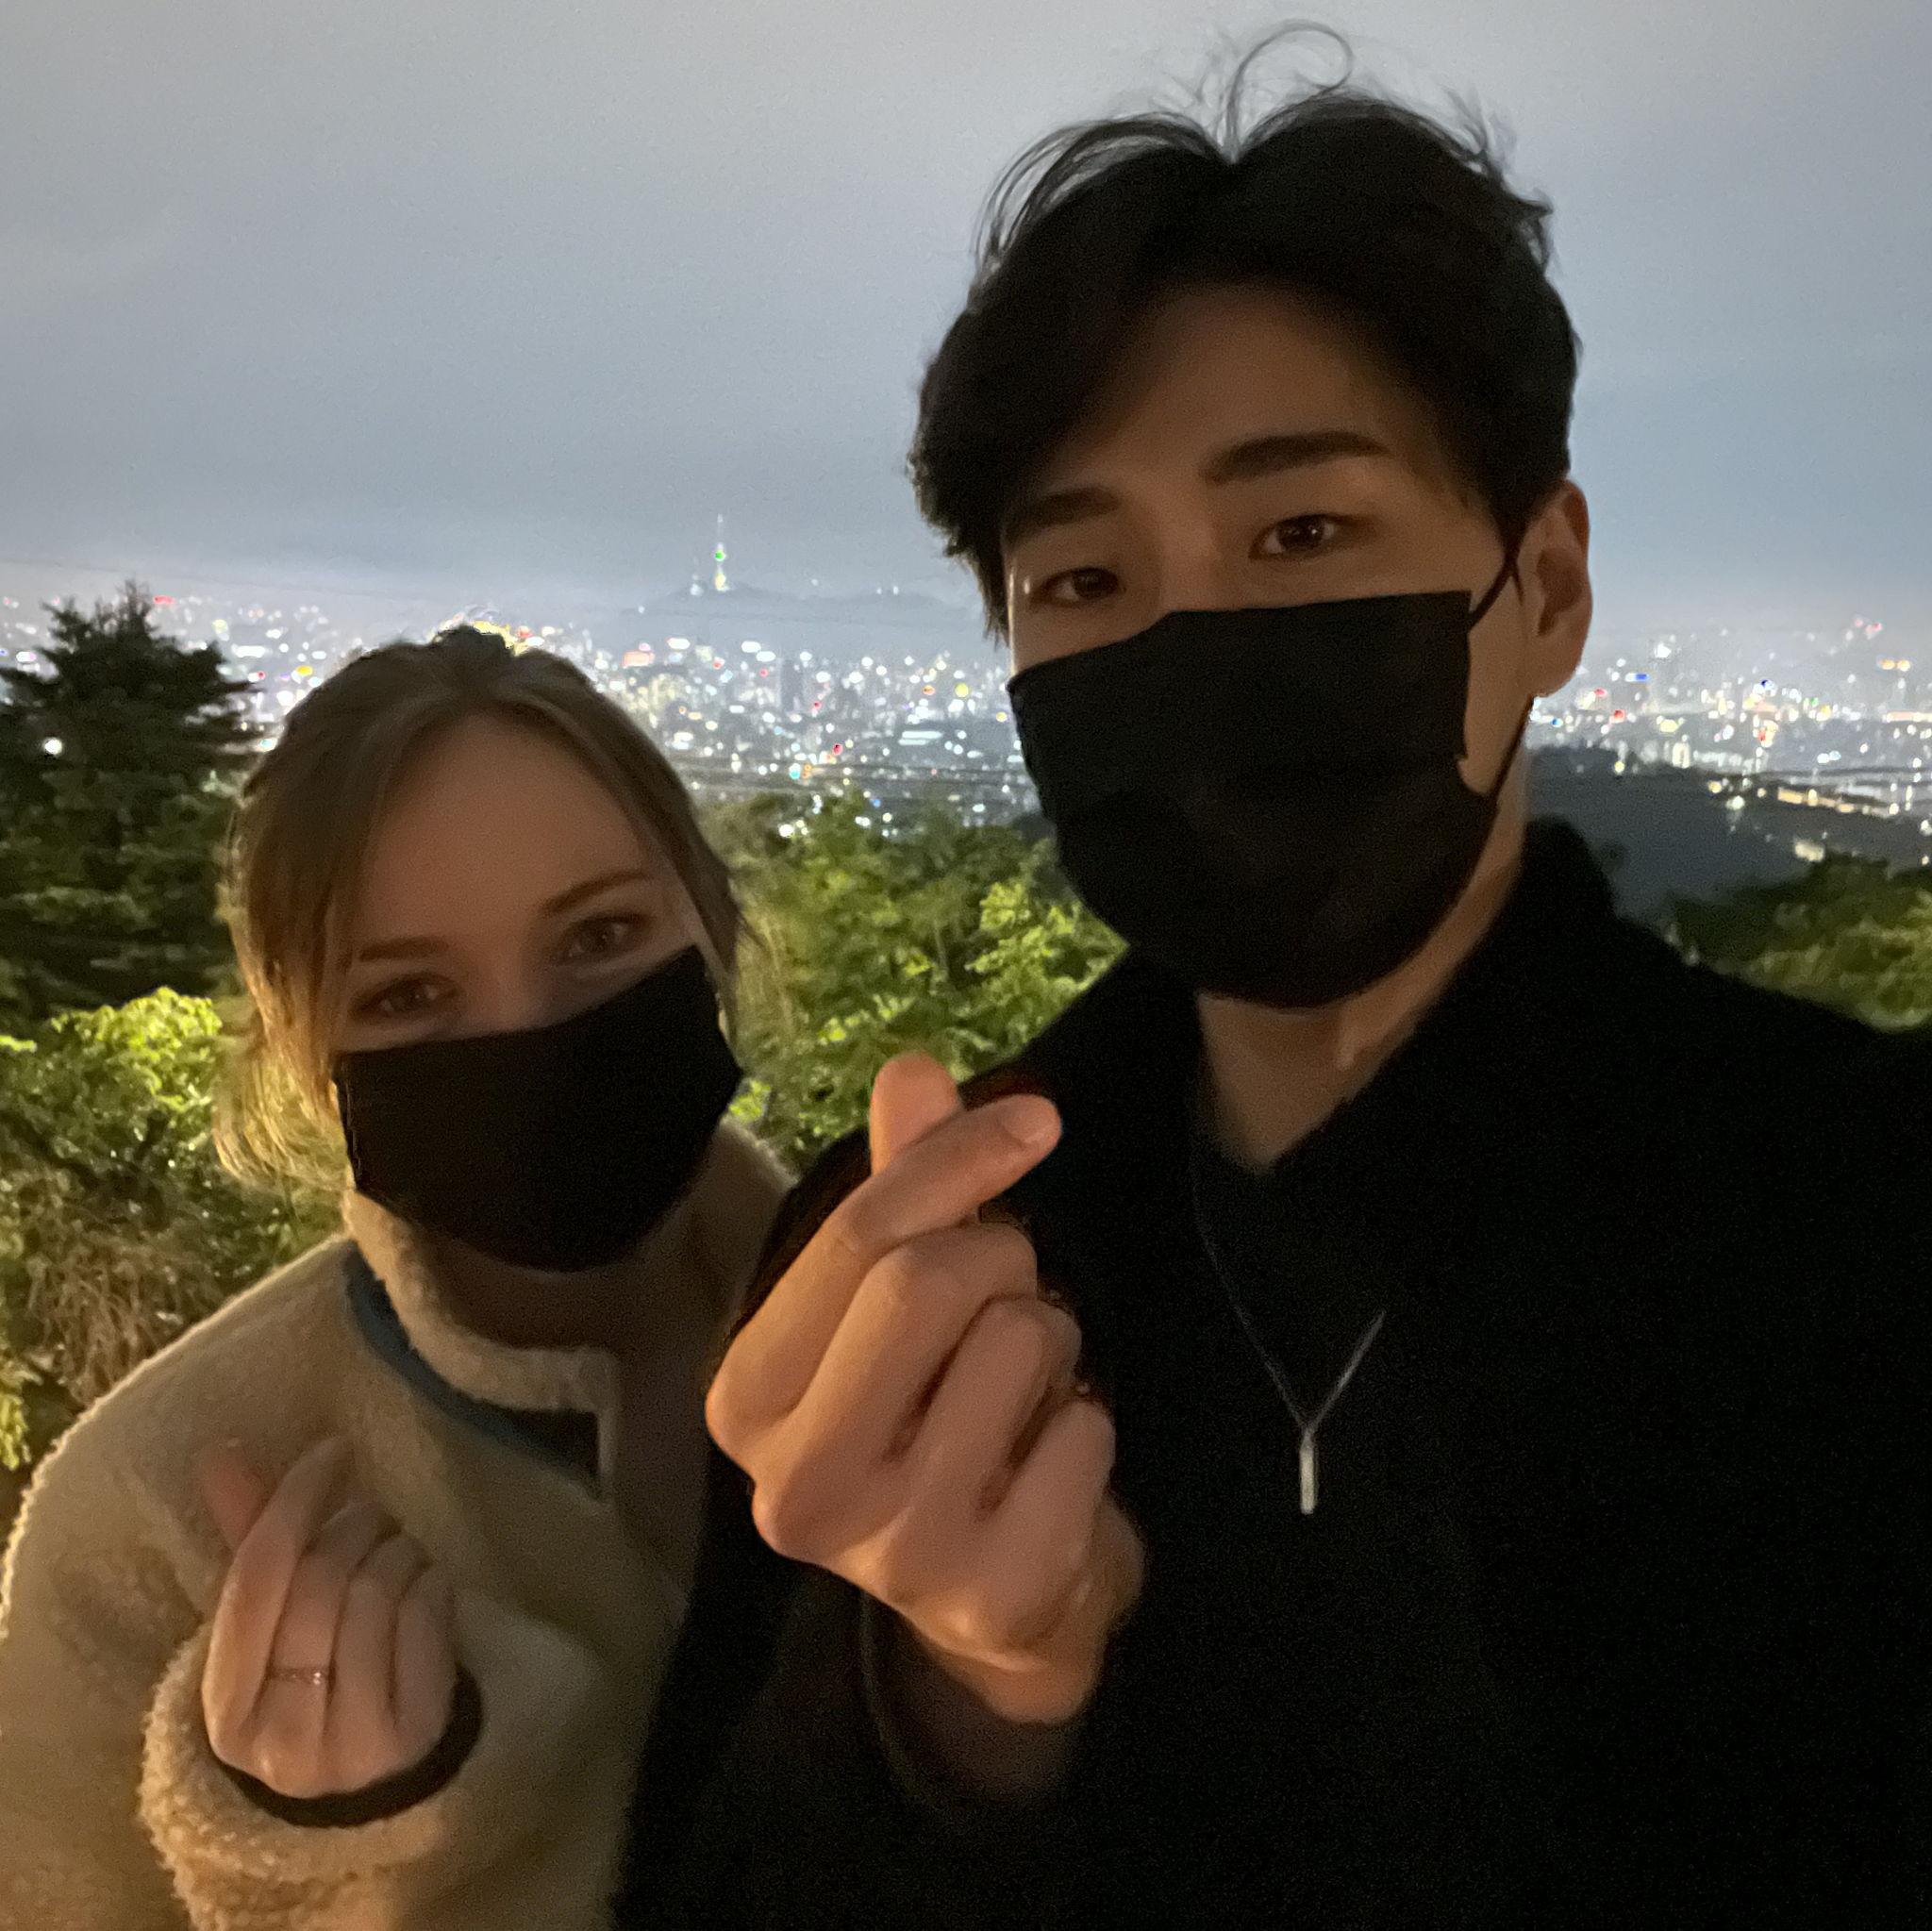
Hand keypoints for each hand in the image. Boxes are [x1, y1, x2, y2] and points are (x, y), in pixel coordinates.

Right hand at [195, 1435, 458, 1799]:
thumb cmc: (311, 1682)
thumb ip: (249, 1542)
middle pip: (320, 1581)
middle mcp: (282, 1735)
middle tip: (368, 1516)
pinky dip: (431, 1580)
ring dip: (397, 1549)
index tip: (331, 1452)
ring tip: (396, 1551)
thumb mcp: (270, 1631)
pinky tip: (425, 1584)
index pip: (255, 1578)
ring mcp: (351, 1743)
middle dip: (353, 1525)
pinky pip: (427, 1618)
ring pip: (376, 1593)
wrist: (373, 1781)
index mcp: (224, 1706)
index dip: (294, 1501)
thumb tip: (220, 1453)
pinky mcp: (415, 1735)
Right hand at [707, 1052, 1142, 1726]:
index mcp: (747, 1400)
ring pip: (1021, 1342)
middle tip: (1011, 1298)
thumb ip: (903, 1187)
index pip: (856, 1238)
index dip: (956, 1160)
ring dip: (1050, 1345)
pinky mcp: (990, 1595)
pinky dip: (1088, 1423)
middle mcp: (795, 1486)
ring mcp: (890, 1554)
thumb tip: (912, 1066)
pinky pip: (1084, 1431)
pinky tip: (1048, 1466)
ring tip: (1020, 1396)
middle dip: (1003, 1260)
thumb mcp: (900, 1305)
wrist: (998, 1605)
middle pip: (929, 1281)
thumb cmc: (935, 1420)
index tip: (1034, 1123)